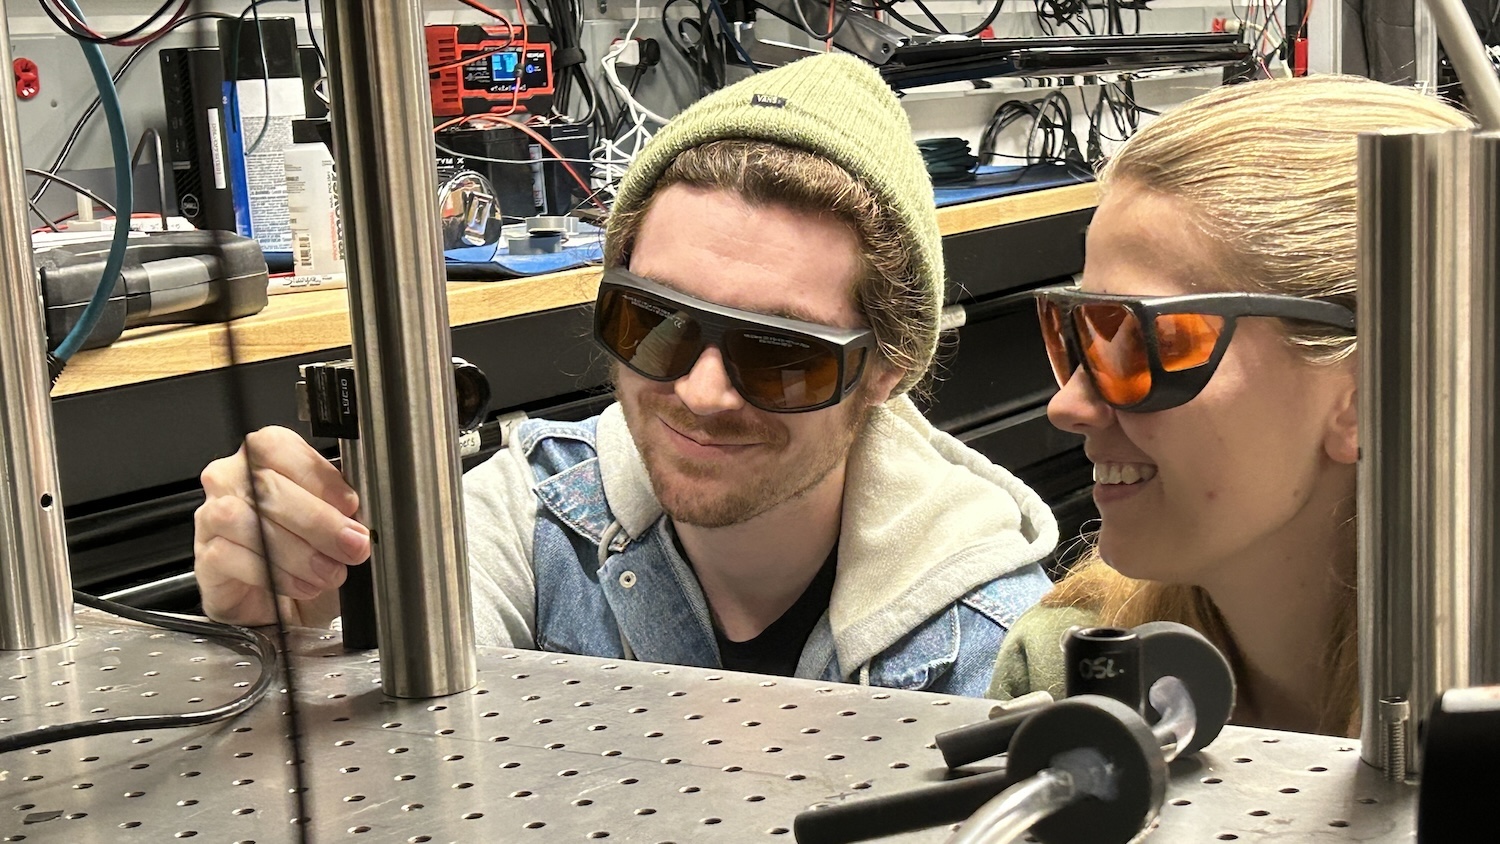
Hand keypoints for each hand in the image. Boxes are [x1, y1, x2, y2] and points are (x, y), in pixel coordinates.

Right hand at [193, 426, 370, 627]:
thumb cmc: (311, 552)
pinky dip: (273, 575)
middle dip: (318, 521)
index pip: (278, 447)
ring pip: (243, 520)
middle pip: (265, 486)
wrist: (288, 603)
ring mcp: (212, 517)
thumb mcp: (335, 522)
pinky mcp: (205, 557)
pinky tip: (300, 585)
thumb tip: (357, 517)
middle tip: (351, 546)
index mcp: (264, 457)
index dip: (318, 476)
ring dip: (296, 551)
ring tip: (328, 572)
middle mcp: (231, 479)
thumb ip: (342, 508)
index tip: (351, 505)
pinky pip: (229, 557)